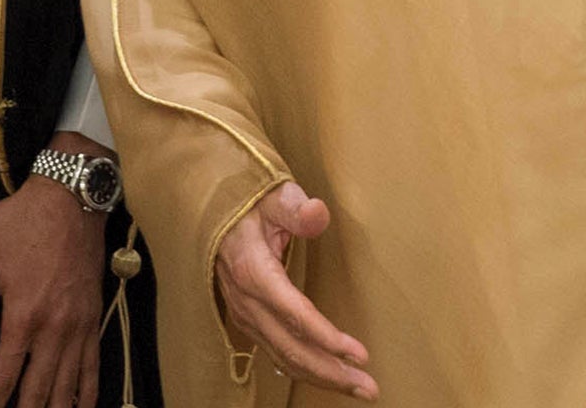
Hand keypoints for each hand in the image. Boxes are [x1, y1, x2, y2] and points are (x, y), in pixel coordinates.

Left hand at [0, 133, 110, 407]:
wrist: (70, 199)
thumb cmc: (20, 223)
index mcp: (23, 315)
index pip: (6, 373)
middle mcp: (54, 329)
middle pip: (40, 388)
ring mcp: (79, 326)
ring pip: (68, 384)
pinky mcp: (95, 318)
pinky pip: (93, 365)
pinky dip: (88, 392)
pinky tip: (82, 407)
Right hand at [215, 182, 377, 399]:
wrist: (215, 212)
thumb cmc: (249, 202)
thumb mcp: (273, 197)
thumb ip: (296, 208)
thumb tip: (318, 214)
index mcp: (252, 270)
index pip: (293, 313)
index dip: (326, 337)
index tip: (360, 353)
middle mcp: (246, 299)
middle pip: (290, 347)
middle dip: (331, 371)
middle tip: (369, 388)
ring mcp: (244, 312)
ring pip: (283, 356)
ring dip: (321, 376)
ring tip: (357, 388)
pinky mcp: (247, 318)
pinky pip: (275, 350)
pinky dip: (302, 368)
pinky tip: (325, 375)